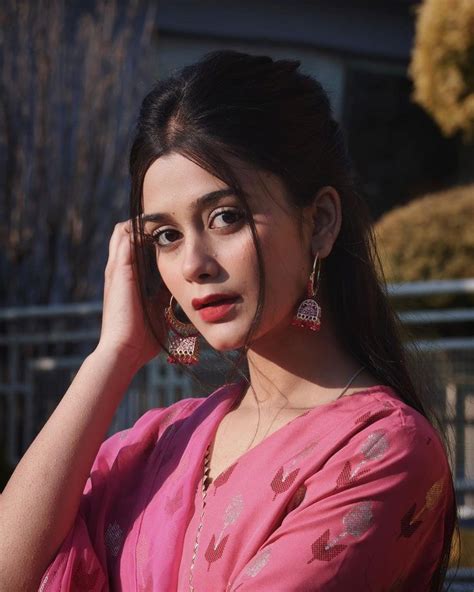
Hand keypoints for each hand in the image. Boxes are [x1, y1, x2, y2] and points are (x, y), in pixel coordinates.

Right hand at [96, 219, 168, 370]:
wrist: (124, 350)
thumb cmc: (143, 338)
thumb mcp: (159, 311)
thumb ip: (167, 298)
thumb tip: (188, 291)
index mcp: (128, 281)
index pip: (133, 248)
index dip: (149, 238)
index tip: (170, 231)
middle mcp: (119, 272)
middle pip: (125, 235)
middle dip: (145, 226)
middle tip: (166, 220)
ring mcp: (116, 270)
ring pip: (122, 232)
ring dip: (139, 223)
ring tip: (160, 217)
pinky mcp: (119, 271)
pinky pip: (124, 239)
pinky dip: (136, 229)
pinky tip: (154, 226)